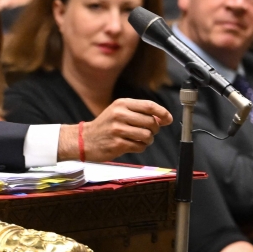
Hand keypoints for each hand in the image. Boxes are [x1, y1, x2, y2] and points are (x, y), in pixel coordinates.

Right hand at [58, 98, 172, 160]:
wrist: (85, 139)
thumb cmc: (106, 126)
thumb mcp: (119, 111)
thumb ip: (140, 112)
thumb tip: (164, 118)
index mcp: (121, 104)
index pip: (149, 106)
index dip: (162, 113)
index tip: (168, 119)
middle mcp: (119, 115)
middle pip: (151, 122)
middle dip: (155, 129)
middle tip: (149, 132)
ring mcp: (118, 130)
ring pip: (147, 135)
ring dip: (148, 140)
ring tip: (140, 139)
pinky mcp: (117, 144)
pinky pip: (140, 146)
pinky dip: (140, 147)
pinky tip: (133, 144)